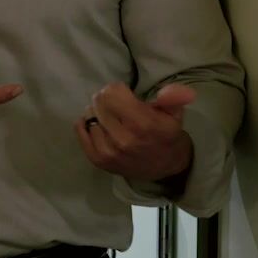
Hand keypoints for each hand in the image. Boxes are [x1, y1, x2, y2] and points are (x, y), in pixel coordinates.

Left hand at [75, 82, 195, 181]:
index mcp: (143, 125)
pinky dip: (87, 123)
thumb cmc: (166, 135)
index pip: (111, 92)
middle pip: (98, 101)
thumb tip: (177, 89)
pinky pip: (80, 129)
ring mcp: (107, 151)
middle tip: (118, 106)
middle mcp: (123, 139)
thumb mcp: (174, 114)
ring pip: (89, 114)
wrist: (164, 168)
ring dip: (98, 112)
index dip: (118, 89)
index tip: (127, 95)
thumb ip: (173, 98)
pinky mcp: (97, 159)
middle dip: (107, 99)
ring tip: (113, 118)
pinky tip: (101, 125)